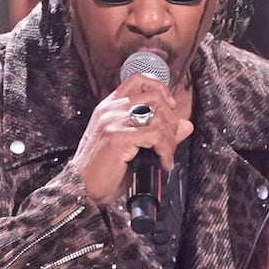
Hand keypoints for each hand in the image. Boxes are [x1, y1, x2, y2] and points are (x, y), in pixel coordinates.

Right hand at [71, 73, 193, 207]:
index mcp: (110, 106)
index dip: (159, 88)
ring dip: (170, 138)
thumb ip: (160, 132)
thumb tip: (186, 124)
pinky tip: (163, 162)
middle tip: (170, 143)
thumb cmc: (104, 170)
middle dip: (170, 121)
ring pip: (157, 116)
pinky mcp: (118, 137)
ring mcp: (113, 121)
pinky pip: (155, 136)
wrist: (82, 188)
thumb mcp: (133, 146)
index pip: (138, 79)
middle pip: (154, 97)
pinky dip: (165, 150)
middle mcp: (110, 109)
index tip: (170, 106)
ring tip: (167, 155)